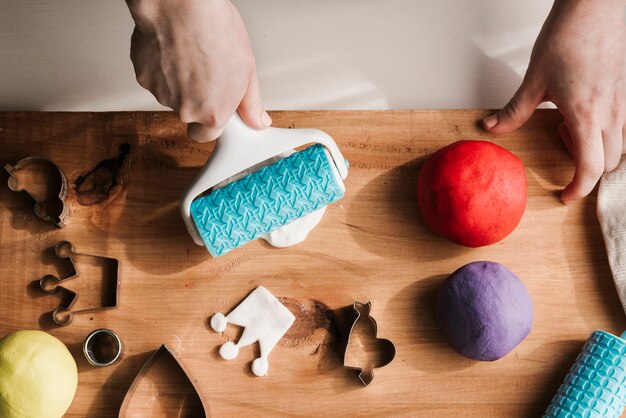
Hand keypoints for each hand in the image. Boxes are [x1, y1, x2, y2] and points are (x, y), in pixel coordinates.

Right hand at [126, 0, 270, 141]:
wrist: (181, 6)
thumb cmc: (215, 30)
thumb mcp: (247, 69)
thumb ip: (251, 103)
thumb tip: (258, 121)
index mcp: (213, 113)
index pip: (207, 134)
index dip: (210, 119)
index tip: (216, 107)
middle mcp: (186, 110)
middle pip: (189, 112)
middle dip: (196, 96)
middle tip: (206, 69)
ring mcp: (162, 95)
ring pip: (171, 94)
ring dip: (179, 80)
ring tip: (191, 52)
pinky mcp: (143, 77)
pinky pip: (155, 77)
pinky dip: (161, 66)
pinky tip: (174, 47)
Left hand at [483, 0, 624, 202]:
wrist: (596, 7)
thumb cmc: (569, 37)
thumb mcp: (534, 79)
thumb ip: (514, 109)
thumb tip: (493, 127)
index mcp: (585, 115)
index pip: (590, 168)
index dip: (578, 189)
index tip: (564, 195)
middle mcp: (611, 113)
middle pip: (610, 162)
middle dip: (587, 167)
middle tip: (563, 146)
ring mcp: (624, 102)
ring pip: (621, 144)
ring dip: (598, 147)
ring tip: (570, 123)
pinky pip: (624, 124)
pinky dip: (606, 130)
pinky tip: (584, 109)